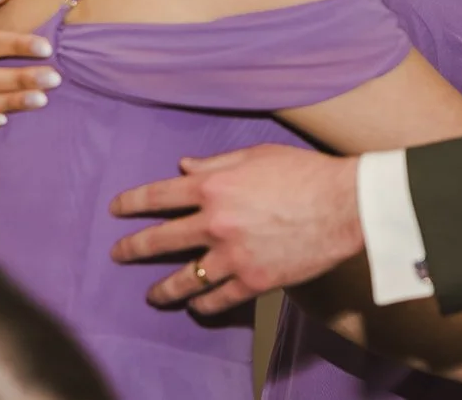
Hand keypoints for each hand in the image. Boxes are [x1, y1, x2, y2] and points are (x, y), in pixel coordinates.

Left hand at [109, 145, 362, 315]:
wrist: (345, 204)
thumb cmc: (306, 172)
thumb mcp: (258, 154)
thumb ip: (217, 161)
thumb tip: (184, 165)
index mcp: (213, 185)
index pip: (157, 196)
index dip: (131, 203)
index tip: (116, 210)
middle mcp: (214, 221)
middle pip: (159, 239)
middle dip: (132, 248)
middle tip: (118, 254)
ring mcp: (232, 255)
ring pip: (184, 279)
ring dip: (163, 289)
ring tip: (153, 295)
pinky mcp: (254, 279)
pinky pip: (218, 299)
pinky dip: (204, 305)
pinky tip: (197, 306)